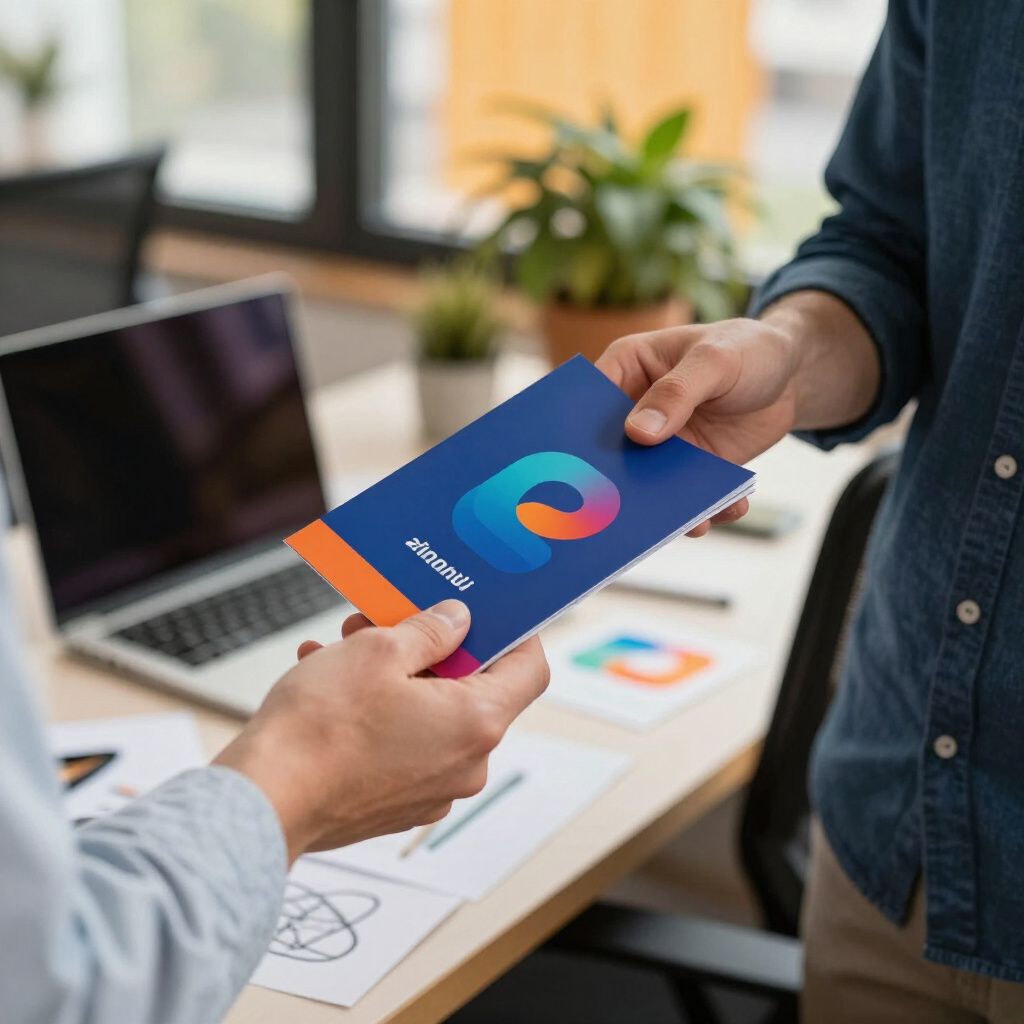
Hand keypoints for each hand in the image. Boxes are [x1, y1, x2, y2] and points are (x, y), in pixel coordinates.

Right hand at [214, 600, 548, 862]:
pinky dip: (379, 712)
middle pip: (471, 689)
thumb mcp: (379, 651)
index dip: (515, 632)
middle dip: (430, 648)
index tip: (491, 611)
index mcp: (477, 724)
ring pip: (430, 713)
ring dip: (396, 675)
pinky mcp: (398, 803)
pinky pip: (404, 743)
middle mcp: (466, 765)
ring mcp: (433, 790)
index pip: (529, 669)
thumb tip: (458, 620)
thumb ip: (431, 629)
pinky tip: (332, 682)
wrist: (263, 801)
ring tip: (345, 647)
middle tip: (389, 622)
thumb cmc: (320, 729)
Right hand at [597, 316, 800, 533]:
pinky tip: (728, 508)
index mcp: (626, 370)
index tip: (582, 466)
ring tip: (691, 522)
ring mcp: (662, 444)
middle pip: (613, 453)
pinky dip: (707, 508)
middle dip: (619, 483)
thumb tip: (637, 433)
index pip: (588, 403)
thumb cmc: (746, 348)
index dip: (579, 434)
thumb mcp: (715, 359)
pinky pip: (689, 496)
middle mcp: (635, 411)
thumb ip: (677, 392)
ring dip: (665, 507)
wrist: (789, 376)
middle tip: (625, 512)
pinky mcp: (690, 469)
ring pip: (649, 483)